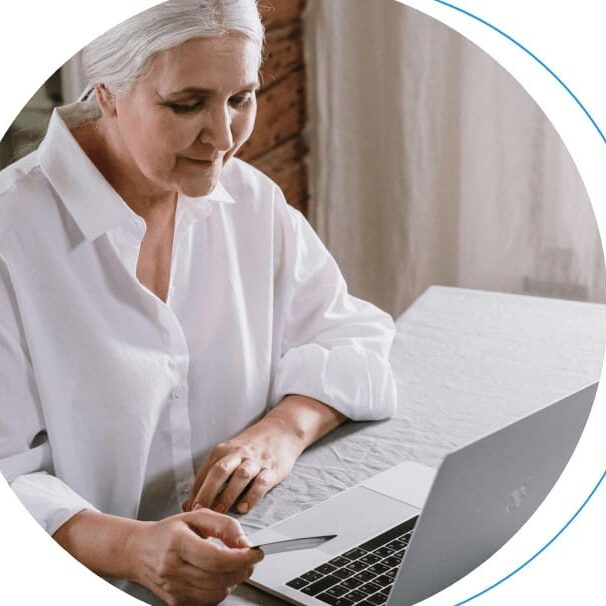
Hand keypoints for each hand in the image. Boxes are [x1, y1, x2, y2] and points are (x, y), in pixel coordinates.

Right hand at [129, 509, 262, 605]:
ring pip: (218, 593)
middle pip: (220, 578)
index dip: (242, 558)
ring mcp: (173, 589)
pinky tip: (218, 576)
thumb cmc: (169, 532)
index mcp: (177, 543)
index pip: (216, 559)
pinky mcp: (176, 602)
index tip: (256, 552)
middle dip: (243, 568)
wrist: (139, 551)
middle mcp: (173, 569)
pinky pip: (209, 601)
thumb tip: (245, 542)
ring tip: (232, 565)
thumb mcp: (196, 516)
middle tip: (249, 558)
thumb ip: (225, 525)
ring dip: (234, 580)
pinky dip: (221, 589)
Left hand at [184, 414, 305, 514]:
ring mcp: (256, 461)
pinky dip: (252, 496)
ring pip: (240, 476)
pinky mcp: (272, 469)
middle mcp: (239, 454)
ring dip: (228, 495)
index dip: (196, 491)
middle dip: (208, 492)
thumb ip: (211, 476)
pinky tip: (244, 508)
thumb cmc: (250, 447)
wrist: (281, 430)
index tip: (189, 509)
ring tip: (220, 512)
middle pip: (220, 471)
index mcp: (224, 450)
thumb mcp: (229, 453)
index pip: (206, 472)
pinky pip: (261, 482)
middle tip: (200, 510)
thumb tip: (189, 504)